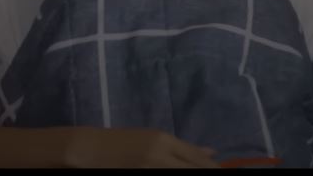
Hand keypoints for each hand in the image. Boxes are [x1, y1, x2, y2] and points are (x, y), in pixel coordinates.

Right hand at [64, 127, 220, 168]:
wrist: (86, 151)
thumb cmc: (119, 142)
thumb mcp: (151, 140)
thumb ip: (181, 148)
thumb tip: (212, 151)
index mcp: (164, 141)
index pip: (201, 161)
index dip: (216, 170)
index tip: (226, 173)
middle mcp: (160, 157)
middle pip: (197, 170)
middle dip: (210, 174)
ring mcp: (151, 170)